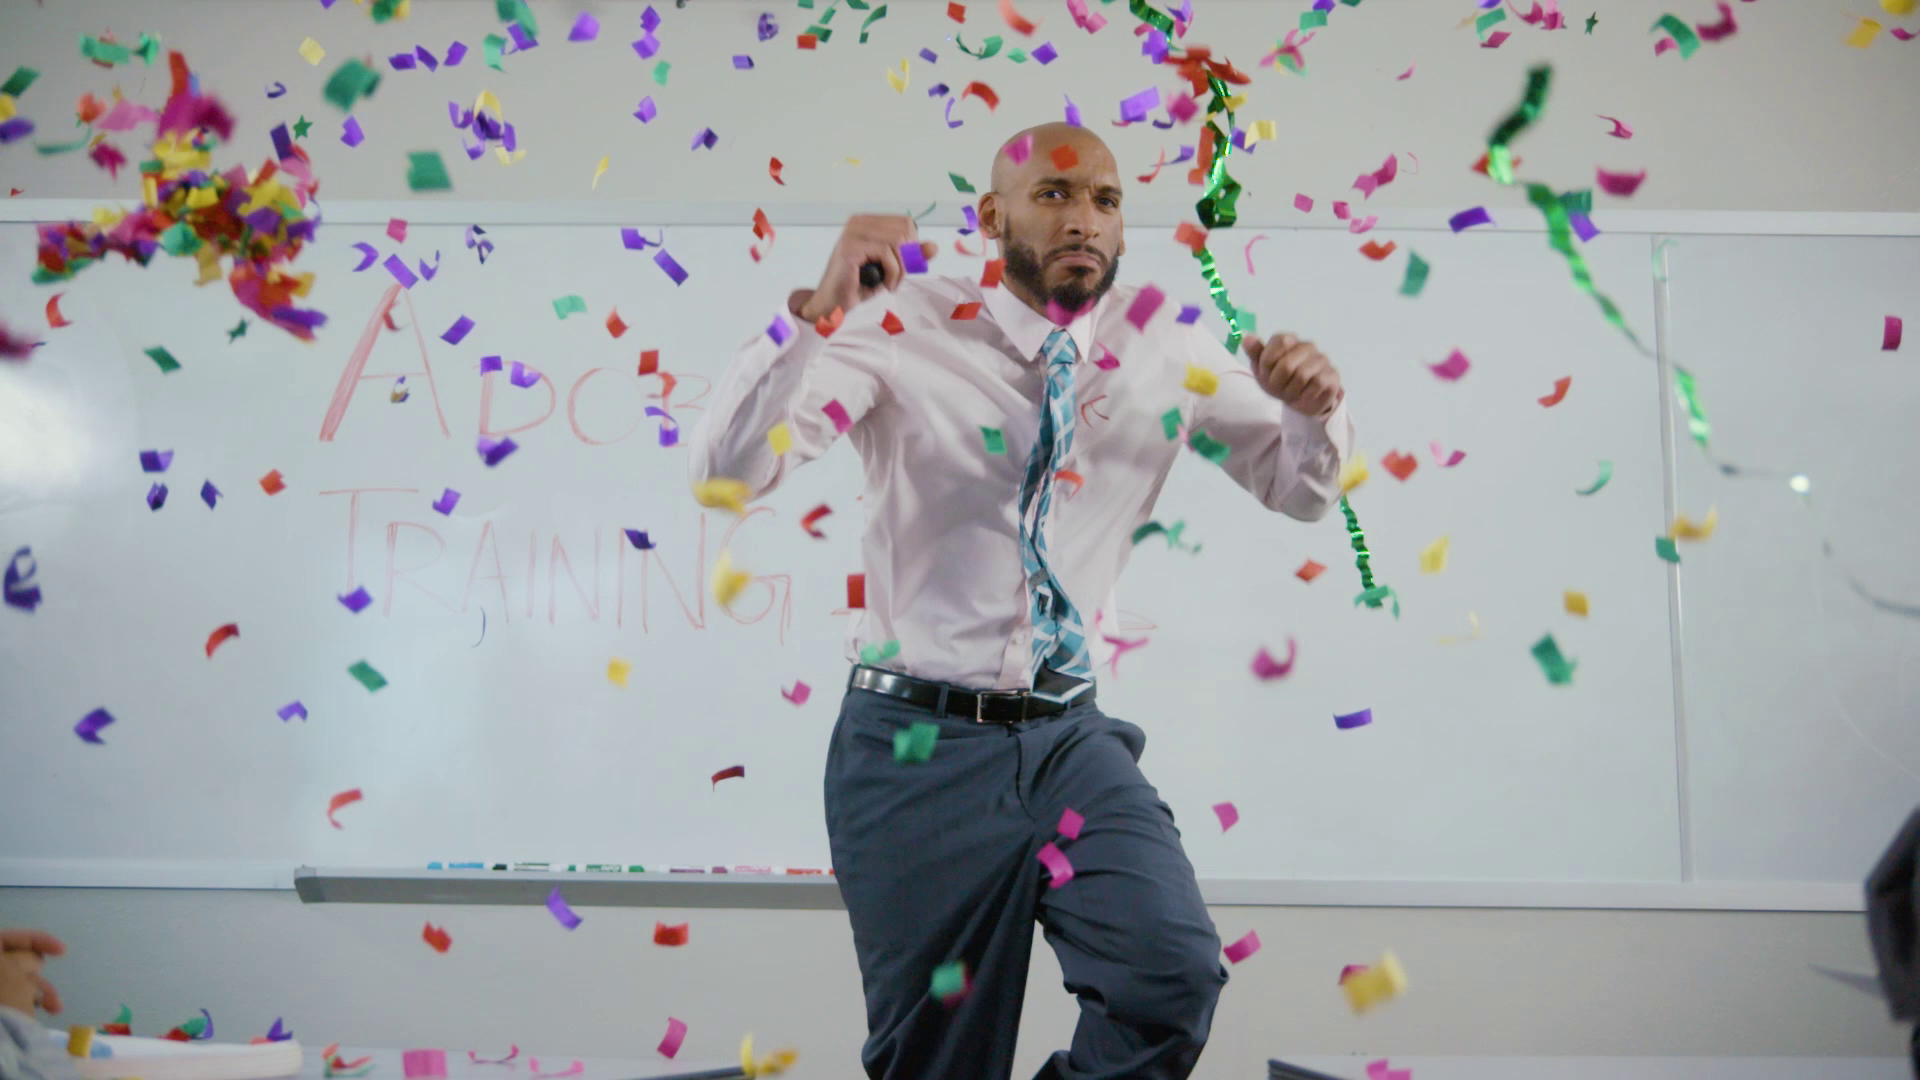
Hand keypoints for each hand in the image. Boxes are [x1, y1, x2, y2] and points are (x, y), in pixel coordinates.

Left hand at [0, 929, 64, 1015]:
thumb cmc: (1, 998)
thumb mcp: (16, 969)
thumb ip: (27, 957)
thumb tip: (32, 961)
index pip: (7, 938)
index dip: (37, 939)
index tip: (62, 951)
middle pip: (14, 960)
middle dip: (37, 973)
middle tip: (44, 984)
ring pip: (17, 982)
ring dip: (40, 992)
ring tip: (54, 1007)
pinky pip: (13, 998)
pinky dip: (29, 1002)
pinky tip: (43, 1012)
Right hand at [792, 214, 937, 322]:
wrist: (834, 304)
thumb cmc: (860, 285)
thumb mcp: (892, 267)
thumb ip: (912, 256)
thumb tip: (933, 247)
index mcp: (867, 222)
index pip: (905, 223)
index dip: (912, 246)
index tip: (903, 266)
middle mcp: (858, 222)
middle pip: (903, 231)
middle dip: (906, 259)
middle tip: (896, 278)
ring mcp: (852, 232)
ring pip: (897, 241)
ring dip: (899, 268)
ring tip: (889, 283)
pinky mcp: (850, 246)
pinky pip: (886, 253)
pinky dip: (892, 273)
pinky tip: (883, 285)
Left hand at [1242, 333, 1343, 417]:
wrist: (1299, 400)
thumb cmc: (1278, 381)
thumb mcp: (1262, 369)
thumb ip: (1255, 353)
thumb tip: (1246, 337)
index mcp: (1288, 340)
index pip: (1279, 342)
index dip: (1268, 363)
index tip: (1267, 373)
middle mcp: (1308, 346)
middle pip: (1287, 365)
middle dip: (1278, 383)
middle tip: (1278, 389)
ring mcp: (1322, 359)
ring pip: (1302, 376)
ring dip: (1291, 391)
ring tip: (1291, 393)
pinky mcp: (1333, 375)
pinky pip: (1316, 385)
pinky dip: (1305, 396)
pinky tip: (1304, 396)